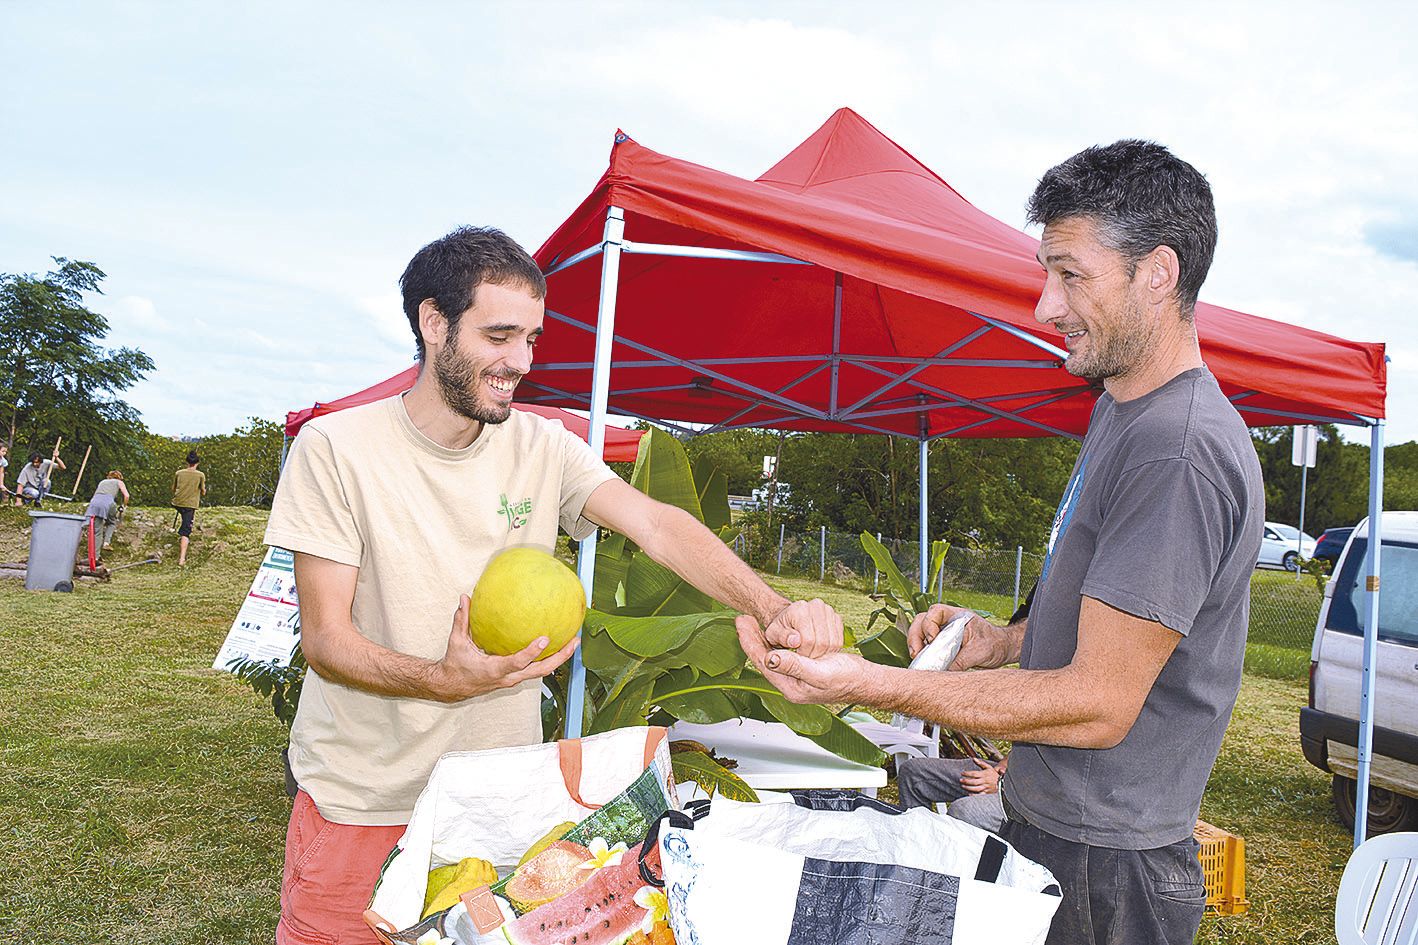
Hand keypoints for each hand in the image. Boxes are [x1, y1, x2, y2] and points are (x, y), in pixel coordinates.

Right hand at [435, 595, 579, 702]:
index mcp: (495, 669)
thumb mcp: (457, 642)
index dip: (532, 652)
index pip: (518, 662)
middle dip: (559, 657)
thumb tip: (465, 598)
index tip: (545, 639)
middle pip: (540, 670)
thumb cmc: (456, 665)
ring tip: (573, 642)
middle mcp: (508, 677)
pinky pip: (535, 669)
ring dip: (558, 659)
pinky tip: (556, 646)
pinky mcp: (515, 678)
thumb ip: (462, 620)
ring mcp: (513, 679)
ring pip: (541, 672)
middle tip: (574, 642)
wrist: (453, 686)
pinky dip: (548, 659)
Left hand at [737, 615, 866, 703]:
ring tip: (753, 621)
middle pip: (764, 656)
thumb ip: (795, 666)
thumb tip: (770, 657)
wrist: (865, 680)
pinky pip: (786, 651)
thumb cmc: (847, 680)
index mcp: (790, 687)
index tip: (741, 622)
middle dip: (753, 637)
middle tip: (742, 618)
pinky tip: (776, 630)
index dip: (750, 642)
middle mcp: (791, 681)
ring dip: (764, 637)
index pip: (762, 662)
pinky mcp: (805, 665)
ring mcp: (798, 673)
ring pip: (774, 653)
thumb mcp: (820, 674)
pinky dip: (779, 639)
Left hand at [762, 598, 843, 658]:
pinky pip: (839, 641)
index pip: (808, 640)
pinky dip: (830, 650)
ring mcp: (828, 610)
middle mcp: (816, 606)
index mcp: (799, 609)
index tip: (796, 657)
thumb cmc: (779, 629)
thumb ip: (782, 637)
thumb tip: (795, 641)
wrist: (790, 620)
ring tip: (810, 653)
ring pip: (833, 643)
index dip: (803, 654)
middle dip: (813, 655)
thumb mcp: (773, 634)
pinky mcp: (837, 617)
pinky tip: (818, 650)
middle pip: (822, 643)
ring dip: (823, 654)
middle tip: (804, 658)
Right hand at [906, 604, 999, 670]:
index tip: (932, 640)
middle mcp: (947, 622)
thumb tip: (942, 673)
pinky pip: (926, 647)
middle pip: (921, 621)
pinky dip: (922, 654)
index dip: (929, 625)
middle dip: (915, 636)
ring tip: (917, 659)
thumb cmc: (995, 644)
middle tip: (916, 652)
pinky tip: (924, 664)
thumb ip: (961, 661)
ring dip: (915, 645)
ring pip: (920, 633)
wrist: (1003, 649)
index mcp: (957, 616)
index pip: (935, 612)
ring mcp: (943, 633)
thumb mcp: (980, 652)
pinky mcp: (942, 645)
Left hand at [959, 756, 1001, 794]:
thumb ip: (980, 763)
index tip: (962, 773)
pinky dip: (974, 795)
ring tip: (963, 786)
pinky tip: (969, 794)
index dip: (967, 773)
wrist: (1002, 782)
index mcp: (984, 774)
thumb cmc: (993, 774)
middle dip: (966, 781)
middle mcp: (985, 781)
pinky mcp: (987, 793)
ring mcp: (986, 787)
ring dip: (968, 788)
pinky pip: (980, 794)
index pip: (974, 774)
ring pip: (976, 788)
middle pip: (974, 781)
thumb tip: (973, 758)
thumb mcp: (988, 767)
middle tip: (960, 780)